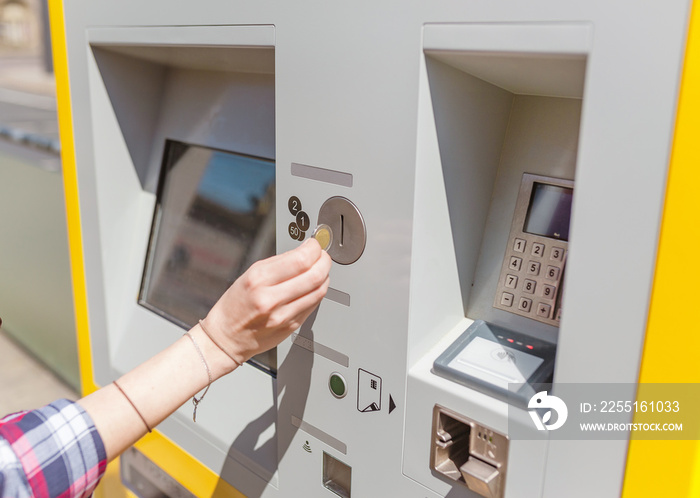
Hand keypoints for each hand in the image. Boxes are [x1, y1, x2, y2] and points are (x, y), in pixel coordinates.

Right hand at [203, 239, 331, 365]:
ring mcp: (283, 315)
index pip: (300, 260)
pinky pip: (313, 305)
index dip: (314, 249)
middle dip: (324, 261)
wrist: (227, 337)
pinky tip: (313, 287)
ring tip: (320, 270)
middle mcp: (271, 299)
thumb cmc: (235, 305)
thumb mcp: (249, 275)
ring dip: (325, 277)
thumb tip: (303, 252)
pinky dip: (317, 292)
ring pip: (319, 291)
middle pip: (314, 275)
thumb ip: (278, 263)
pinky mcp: (291, 326)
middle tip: (323, 256)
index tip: (315, 245)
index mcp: (259, 280)